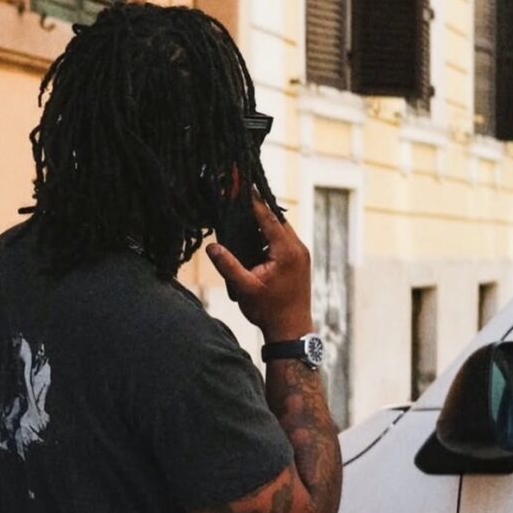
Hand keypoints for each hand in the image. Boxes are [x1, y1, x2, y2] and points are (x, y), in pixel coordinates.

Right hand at [206, 195, 313, 341]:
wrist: (292, 331)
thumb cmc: (269, 312)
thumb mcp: (245, 289)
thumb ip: (228, 266)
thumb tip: (212, 246)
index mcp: (286, 251)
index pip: (267, 216)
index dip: (251, 199)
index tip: (238, 181)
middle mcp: (297, 248)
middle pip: (275, 218)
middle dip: (256, 207)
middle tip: (236, 193)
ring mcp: (300, 254)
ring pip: (279, 228)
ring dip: (262, 221)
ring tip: (240, 211)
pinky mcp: (299, 261)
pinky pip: (282, 239)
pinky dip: (268, 233)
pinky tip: (252, 234)